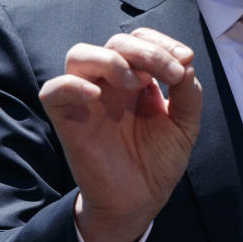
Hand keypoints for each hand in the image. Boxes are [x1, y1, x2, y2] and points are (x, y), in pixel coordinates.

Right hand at [38, 27, 201, 241]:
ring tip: (136, 83)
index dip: (161, 42)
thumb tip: (186, 62)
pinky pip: (53, 90)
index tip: (185, 60)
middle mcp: (110, 83)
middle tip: (169, 73)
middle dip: (146, 51)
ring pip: (80, 55)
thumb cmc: (158, 161)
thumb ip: (188, 94)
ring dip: (111, 60)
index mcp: (137, 79)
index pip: (140, 40)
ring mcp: (86, 98)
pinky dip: (71, 85)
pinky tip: (97, 96)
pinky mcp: (67, 119)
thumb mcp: (184, 125)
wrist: (140, 201)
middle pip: (115, 43)